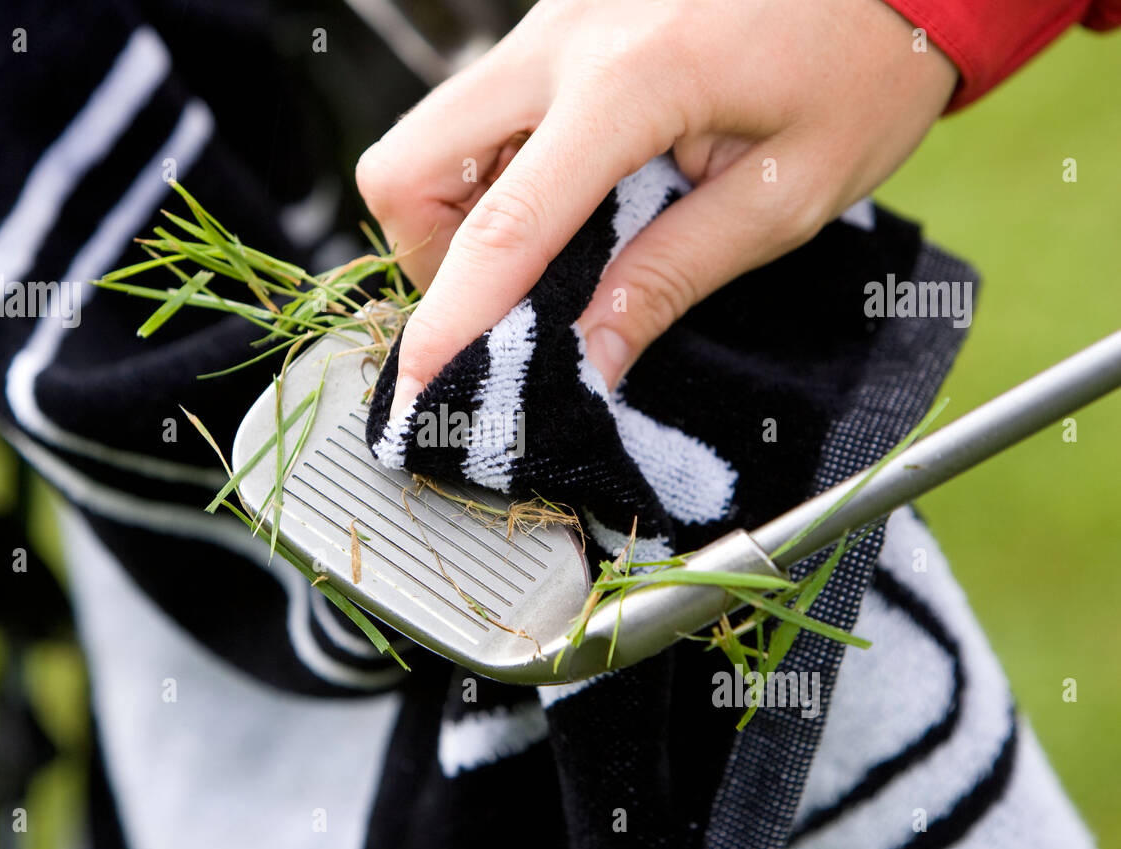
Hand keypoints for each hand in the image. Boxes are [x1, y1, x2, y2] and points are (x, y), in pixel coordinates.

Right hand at [355, 0, 958, 421]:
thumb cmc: (862, 61)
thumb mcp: (786, 191)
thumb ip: (676, 274)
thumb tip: (593, 357)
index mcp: (630, 83)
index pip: (504, 225)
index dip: (450, 319)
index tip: (420, 388)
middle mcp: (563, 39)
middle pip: (409, 164)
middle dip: (433, 256)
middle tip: (506, 300)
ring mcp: (550, 21)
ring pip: (433, 136)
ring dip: (463, 213)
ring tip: (555, 247)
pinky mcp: (556, 23)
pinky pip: (481, 112)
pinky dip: (498, 173)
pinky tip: (572, 193)